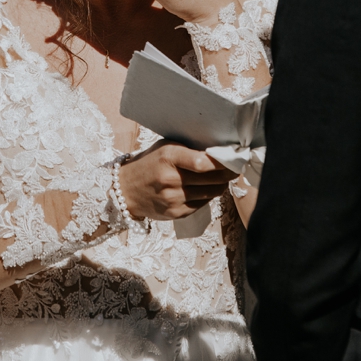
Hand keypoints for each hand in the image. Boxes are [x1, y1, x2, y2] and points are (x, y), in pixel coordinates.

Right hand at [117, 140, 239, 219]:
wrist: (124, 190)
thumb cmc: (148, 164)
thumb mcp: (164, 148)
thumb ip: (187, 149)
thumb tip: (218, 151)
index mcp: (168, 157)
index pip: (202, 162)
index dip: (221, 162)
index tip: (233, 159)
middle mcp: (170, 179)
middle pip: (211, 179)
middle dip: (228, 174)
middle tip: (235, 168)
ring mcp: (173, 198)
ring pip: (210, 193)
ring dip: (221, 185)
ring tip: (224, 178)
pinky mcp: (175, 212)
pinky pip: (202, 204)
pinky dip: (208, 196)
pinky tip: (208, 189)